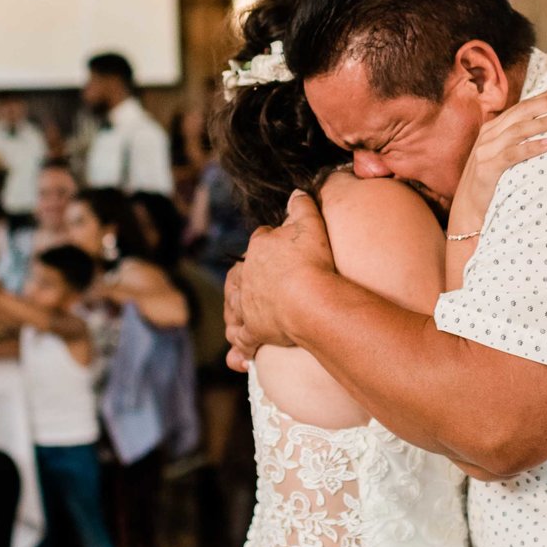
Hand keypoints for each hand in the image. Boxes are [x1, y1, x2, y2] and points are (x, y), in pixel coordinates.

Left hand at [224, 191, 334, 370]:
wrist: (309, 298)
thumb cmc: (311, 261)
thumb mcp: (310, 223)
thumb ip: (301, 205)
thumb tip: (296, 191)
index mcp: (259, 249)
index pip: (260, 241)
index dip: (270, 243)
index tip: (279, 247)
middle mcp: (247, 276)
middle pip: (240, 274)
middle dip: (244, 278)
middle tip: (254, 284)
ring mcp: (246, 305)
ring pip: (234, 307)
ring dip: (236, 311)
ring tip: (238, 317)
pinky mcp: (252, 330)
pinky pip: (241, 340)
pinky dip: (239, 347)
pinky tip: (239, 355)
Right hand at [448, 88, 546, 235]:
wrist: (466, 210)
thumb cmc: (489, 183)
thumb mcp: (501, 156)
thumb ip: (517, 141)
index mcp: (493, 128)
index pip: (523, 105)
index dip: (545, 96)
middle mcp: (489, 134)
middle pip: (522, 111)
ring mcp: (485, 150)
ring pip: (518, 129)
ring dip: (543, 122)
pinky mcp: (486, 169)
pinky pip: (512, 154)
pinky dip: (532, 148)